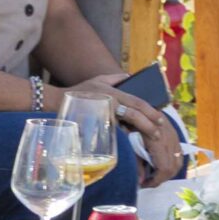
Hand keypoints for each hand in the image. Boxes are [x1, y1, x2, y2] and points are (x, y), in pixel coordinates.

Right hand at [64, 75, 185, 184]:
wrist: (58, 102)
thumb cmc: (80, 91)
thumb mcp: (98, 80)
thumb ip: (116, 78)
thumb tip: (131, 77)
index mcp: (113, 92)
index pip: (136, 101)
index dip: (150, 110)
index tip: (160, 118)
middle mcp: (110, 102)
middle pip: (134, 114)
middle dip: (149, 123)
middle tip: (160, 131)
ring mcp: (103, 114)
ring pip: (126, 123)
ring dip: (140, 131)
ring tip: (151, 138)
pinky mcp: (96, 124)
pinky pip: (114, 132)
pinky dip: (124, 137)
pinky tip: (133, 142)